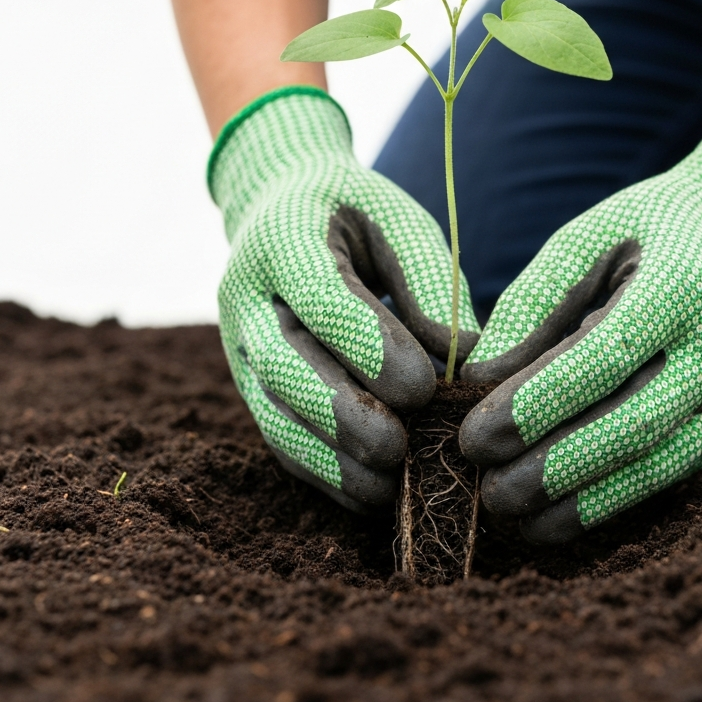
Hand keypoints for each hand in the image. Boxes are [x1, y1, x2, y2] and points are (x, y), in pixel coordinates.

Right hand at [211, 87, 479, 510]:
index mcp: (284, 239)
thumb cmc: (356, 213)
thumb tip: (463, 360)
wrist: (280, 207)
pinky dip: (320, 472)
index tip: (424, 386)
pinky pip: (277, 437)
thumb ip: (429, 282)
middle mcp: (246, 296)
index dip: (368, 347)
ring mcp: (238, 346)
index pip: (320, 299)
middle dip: (341, 415)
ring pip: (271, 413)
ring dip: (328, 459)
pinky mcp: (249, 384)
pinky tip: (366, 493)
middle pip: (281, 366)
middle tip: (400, 448)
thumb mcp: (398, 223)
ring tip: (386, 486)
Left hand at [459, 97, 701, 542]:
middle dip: (554, 467)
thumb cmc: (647, 230)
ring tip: (514, 519)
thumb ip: (533, 302)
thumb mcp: (586, 240)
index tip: (474, 438)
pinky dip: (612, 500)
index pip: (604, 359)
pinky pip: (671, 473)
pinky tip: (557, 516)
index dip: (538, 405)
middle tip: (486, 491)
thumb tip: (479, 378)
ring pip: (657, 465)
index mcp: (682, 286)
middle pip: (634, 424)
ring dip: (581, 501)